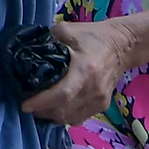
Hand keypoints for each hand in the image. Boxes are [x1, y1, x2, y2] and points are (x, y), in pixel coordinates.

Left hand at [21, 20, 139, 124]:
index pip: (62, 94)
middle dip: (41, 111)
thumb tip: (24, 50)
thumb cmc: (92, 36)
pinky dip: (63, 117)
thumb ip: (46, 40)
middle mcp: (93, 89)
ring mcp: (100, 99)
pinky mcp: (102, 105)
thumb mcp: (66, 30)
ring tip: (37, 107)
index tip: (25, 105)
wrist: (123, 45)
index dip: (42, 102)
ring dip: (51, 116)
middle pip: (63, 110)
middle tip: (26, 104)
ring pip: (70, 118)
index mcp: (85, 69)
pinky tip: (53, 109)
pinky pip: (78, 118)